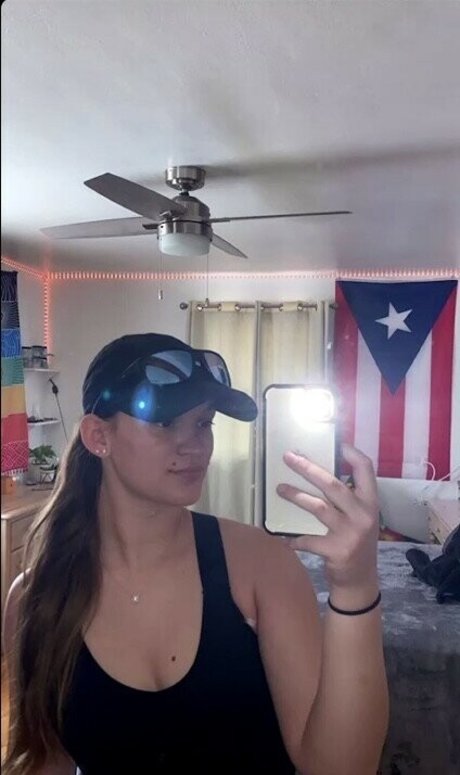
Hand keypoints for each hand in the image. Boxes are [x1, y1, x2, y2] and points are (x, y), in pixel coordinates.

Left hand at [276, 444, 379, 596]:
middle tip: (289, 457)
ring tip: (280, 488)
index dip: (352, 454)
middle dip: (308, 468)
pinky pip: (309, 540)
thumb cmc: (356, 541)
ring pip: (318, 507)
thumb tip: (318, 471)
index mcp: (371, 502)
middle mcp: (364, 514)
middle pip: (333, 484)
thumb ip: (348, 498)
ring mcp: (351, 533)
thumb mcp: (361, 517)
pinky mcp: (337, 550)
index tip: (337, 442)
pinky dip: (294, 539)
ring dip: (296, 496)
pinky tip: (283, 538)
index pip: (366, 470)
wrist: (360, 581)